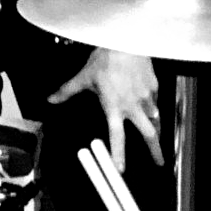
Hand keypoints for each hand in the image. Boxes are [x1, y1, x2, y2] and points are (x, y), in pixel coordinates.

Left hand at [49, 47, 162, 173]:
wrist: (125, 41)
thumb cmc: (104, 59)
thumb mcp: (83, 77)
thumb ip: (67, 91)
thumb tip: (51, 99)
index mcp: (114, 107)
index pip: (117, 137)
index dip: (118, 155)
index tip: (121, 170)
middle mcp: (132, 106)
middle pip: (149, 134)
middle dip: (155, 150)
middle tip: (159, 162)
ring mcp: (146, 97)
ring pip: (154, 117)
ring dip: (155, 127)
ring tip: (157, 135)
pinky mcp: (154, 86)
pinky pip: (155, 100)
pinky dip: (153, 104)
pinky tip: (150, 102)